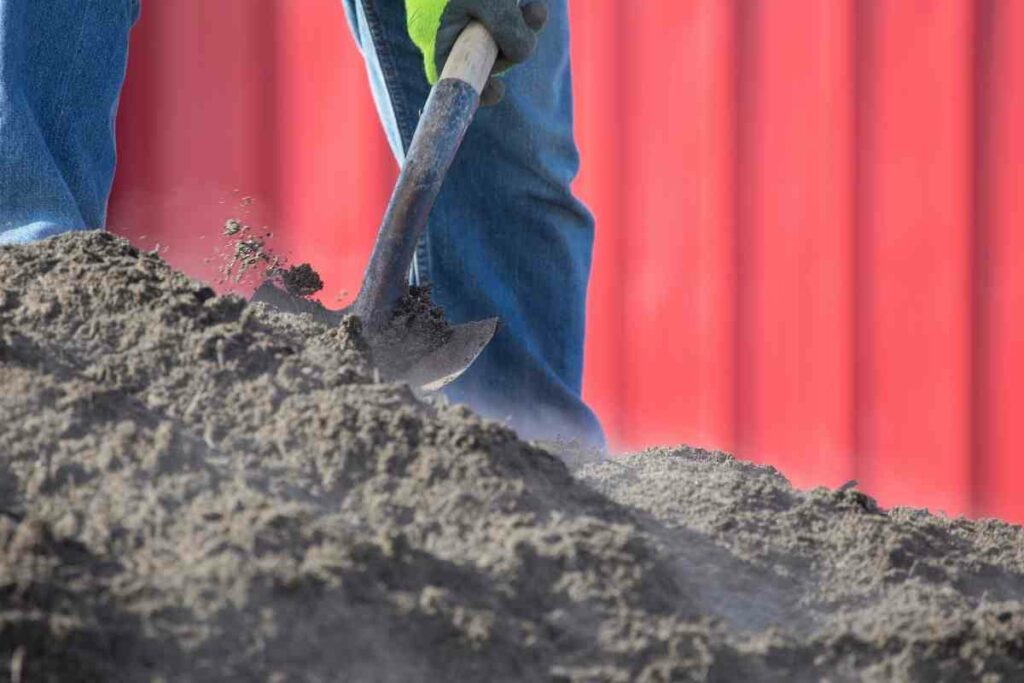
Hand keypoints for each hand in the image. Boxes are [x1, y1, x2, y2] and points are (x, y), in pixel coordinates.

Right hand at [406, 0, 547, 104]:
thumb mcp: (490, 0)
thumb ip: (508, 33)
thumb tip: (523, 54)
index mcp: (436, 34)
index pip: (450, 76)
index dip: (474, 89)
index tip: (498, 92)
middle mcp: (445, 26)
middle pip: (483, 57)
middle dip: (513, 47)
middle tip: (532, 19)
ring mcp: (461, 12)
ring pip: (498, 34)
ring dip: (523, 25)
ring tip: (536, 8)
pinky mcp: (481, 1)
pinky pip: (502, 16)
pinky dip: (517, 11)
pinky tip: (528, 3)